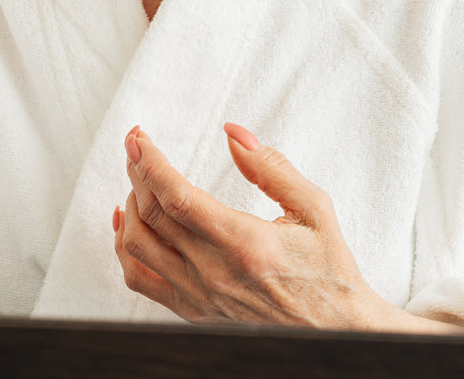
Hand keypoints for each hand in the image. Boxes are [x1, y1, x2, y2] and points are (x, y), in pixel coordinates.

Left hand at [112, 124, 463, 333]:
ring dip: (129, 207)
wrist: (337, 330)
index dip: (149, 162)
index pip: (176, 195)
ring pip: (137, 247)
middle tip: (135, 146)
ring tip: (140, 182)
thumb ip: (271, 167)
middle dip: (136, 172)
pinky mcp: (194, 311)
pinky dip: (126, 250)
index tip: (139, 137)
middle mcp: (215, 272)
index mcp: (244, 243)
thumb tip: (233, 133)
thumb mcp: (314, 208)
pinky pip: (141, 281)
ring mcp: (200, 295)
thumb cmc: (329, 269)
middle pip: (151, 214)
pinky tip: (129, 226)